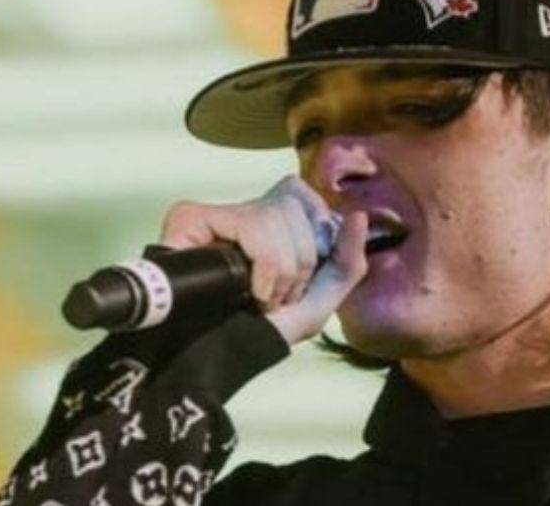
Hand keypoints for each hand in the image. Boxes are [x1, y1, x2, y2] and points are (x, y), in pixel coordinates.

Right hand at [158, 175, 368, 344]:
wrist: (224, 356)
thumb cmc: (267, 330)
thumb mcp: (320, 299)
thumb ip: (348, 259)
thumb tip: (360, 215)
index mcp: (267, 222)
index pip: (297, 191)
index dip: (311, 226)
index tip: (302, 273)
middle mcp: (238, 213)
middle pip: (291, 203)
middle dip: (299, 261)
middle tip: (276, 295)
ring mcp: (212, 216)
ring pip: (273, 213)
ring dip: (281, 270)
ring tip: (260, 298)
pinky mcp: (189, 219)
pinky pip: (251, 223)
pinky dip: (265, 264)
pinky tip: (250, 291)